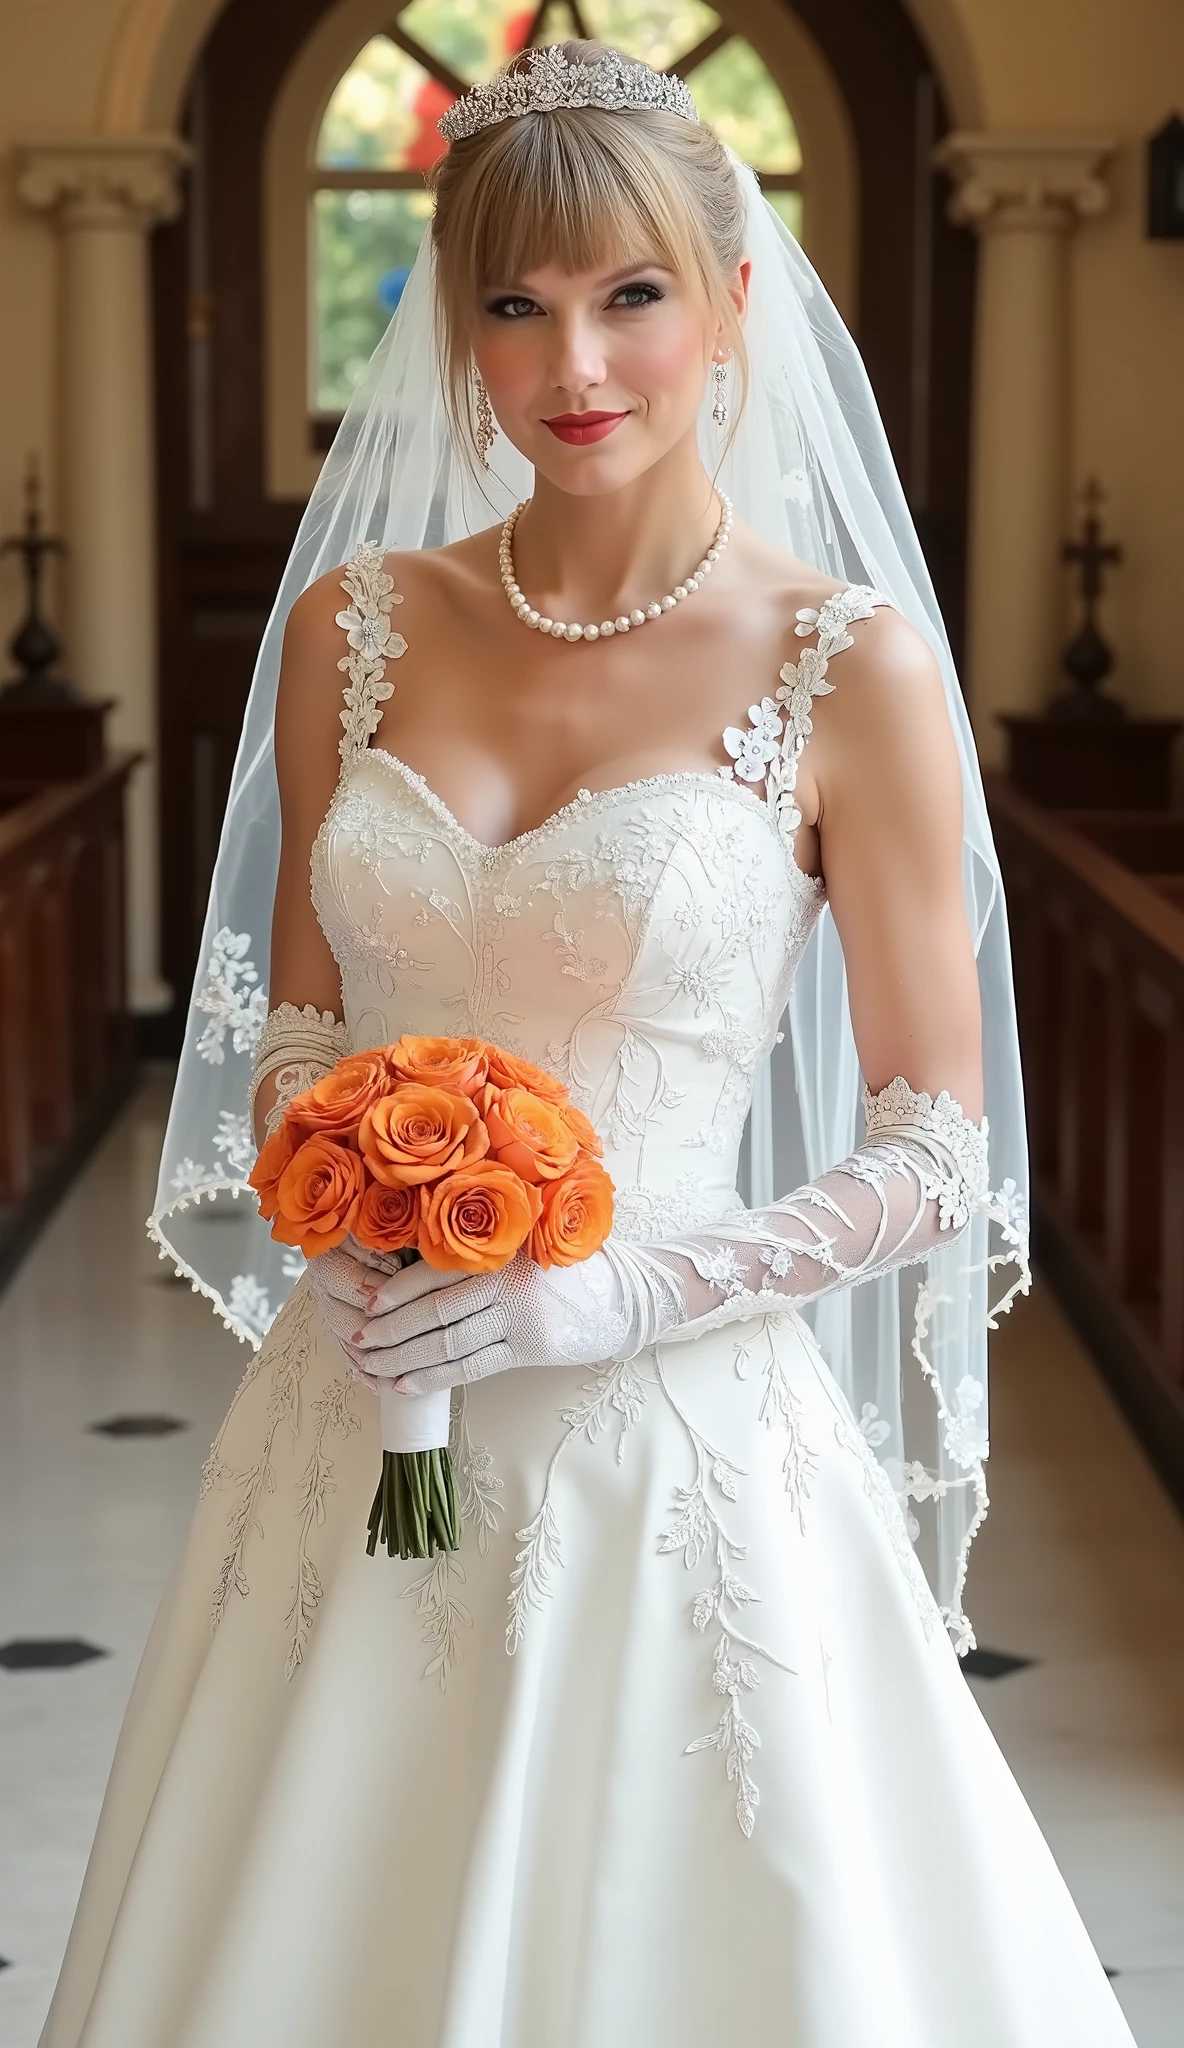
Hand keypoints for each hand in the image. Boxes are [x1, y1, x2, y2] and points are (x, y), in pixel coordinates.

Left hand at [305, 1238, 681, 1396]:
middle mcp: (509, 1280)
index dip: (397, 1290)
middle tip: (358, 1341)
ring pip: (449, 1343)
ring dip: (404, 1358)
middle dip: (391, 1330)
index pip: (437, 1270)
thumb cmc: (567, 1266)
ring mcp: (521, 1318)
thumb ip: (482, 1250)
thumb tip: (410, 1263)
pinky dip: (435, 1377)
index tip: (366, 1302)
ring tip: (373, 1366)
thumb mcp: (528, 1242)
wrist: (626, 1296)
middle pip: (435, 1311)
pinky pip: (473, 1367)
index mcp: (503, 1247)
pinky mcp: (532, 1349)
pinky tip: (406, 1383)